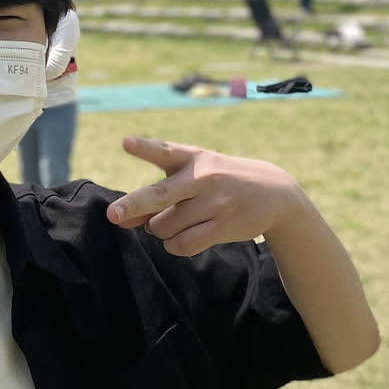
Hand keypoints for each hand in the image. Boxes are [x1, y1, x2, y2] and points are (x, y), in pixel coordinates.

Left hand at [105, 135, 307, 257]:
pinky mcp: (223, 226)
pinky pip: (183, 244)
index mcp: (193, 157)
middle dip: (134, 205)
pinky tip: (180, 238)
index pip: (165, 151)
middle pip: (159, 194)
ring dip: (159, 230)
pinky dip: (173, 245)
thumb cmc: (219, 183)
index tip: (126, 142)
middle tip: (113, 215)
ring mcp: (214, 202)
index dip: (145, 147)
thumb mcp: (192, 177)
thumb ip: (156, 195)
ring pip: (165, 226)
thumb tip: (121, 219)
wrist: (274, 193)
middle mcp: (202, 177)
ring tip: (173, 223)